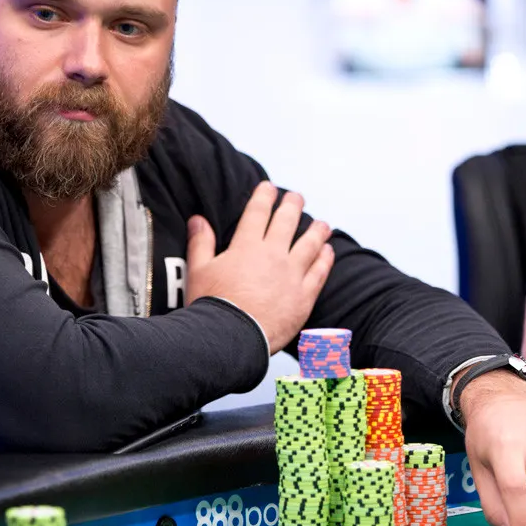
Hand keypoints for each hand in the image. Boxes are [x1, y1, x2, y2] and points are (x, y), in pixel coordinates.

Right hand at [185, 181, 333, 352]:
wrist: (231, 338)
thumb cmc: (212, 307)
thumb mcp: (198, 271)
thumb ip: (201, 243)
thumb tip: (197, 219)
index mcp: (246, 247)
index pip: (257, 213)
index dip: (264, 197)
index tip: (269, 188)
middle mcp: (272, 256)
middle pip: (287, 223)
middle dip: (292, 206)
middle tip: (297, 197)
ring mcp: (291, 275)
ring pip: (309, 245)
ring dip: (316, 231)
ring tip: (322, 223)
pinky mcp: (303, 296)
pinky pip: (319, 273)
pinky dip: (325, 260)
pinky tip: (328, 252)